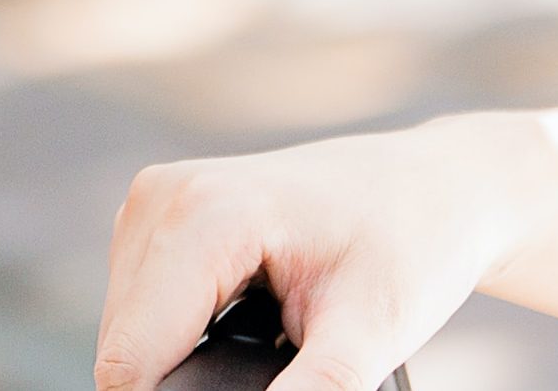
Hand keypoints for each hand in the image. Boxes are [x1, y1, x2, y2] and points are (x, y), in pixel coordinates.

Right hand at [95, 114, 537, 390]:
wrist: (433, 187)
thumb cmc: (413, 245)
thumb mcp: (370, 335)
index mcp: (202, 216)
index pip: (129, 363)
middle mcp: (160, 197)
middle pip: (124, 352)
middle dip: (181, 389)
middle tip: (288, 367)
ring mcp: (153, 202)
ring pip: (128, 334)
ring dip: (179, 366)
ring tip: (268, 345)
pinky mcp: (159, 217)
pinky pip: (141, 309)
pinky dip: (182, 338)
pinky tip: (246, 324)